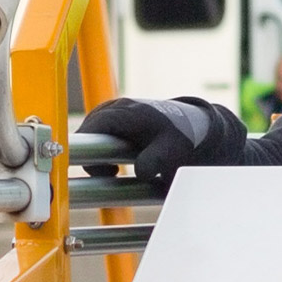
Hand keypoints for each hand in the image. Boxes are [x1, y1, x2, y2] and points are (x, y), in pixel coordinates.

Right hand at [75, 95, 245, 180]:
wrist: (198, 125)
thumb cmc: (184, 137)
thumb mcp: (172, 151)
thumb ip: (156, 160)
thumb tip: (140, 171)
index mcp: (127, 113)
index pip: (91, 127)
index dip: (83, 149)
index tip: (96, 172)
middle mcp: (119, 107)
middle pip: (89, 128)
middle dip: (91, 152)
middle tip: (107, 174)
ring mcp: (120, 109)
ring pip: (95, 129)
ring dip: (97, 149)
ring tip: (112, 171)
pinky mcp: (123, 116)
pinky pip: (103, 129)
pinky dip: (104, 145)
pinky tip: (115, 166)